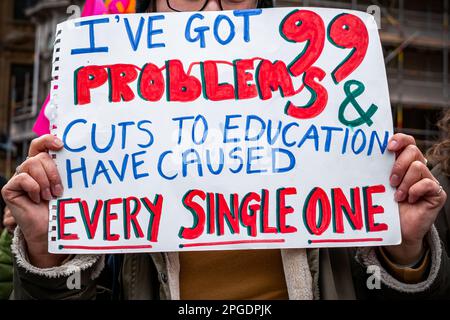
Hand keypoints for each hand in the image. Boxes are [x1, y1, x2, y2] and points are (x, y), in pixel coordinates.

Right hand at [1, 134, 67, 267]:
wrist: (51, 229)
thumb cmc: (62, 206)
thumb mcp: (67, 184)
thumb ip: (66, 170)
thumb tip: (83, 153)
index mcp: (43, 165)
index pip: (40, 144)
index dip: (48, 139)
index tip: (62, 145)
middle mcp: (29, 169)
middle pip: (40, 155)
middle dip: (53, 171)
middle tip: (60, 189)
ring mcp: (19, 178)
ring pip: (31, 164)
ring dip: (45, 181)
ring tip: (51, 196)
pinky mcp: (10, 189)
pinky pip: (22, 179)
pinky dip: (34, 188)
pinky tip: (37, 200)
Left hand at [383, 133, 445, 264]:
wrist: (396, 230)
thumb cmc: (385, 206)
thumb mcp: (379, 185)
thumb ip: (377, 170)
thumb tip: (361, 155)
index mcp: (403, 162)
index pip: (407, 141)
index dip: (400, 139)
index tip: (388, 147)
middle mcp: (418, 168)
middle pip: (413, 151)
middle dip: (399, 165)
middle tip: (390, 181)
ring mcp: (429, 179)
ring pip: (418, 166)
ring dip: (404, 182)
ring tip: (397, 196)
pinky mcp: (437, 193)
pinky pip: (428, 183)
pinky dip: (415, 191)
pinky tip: (409, 200)